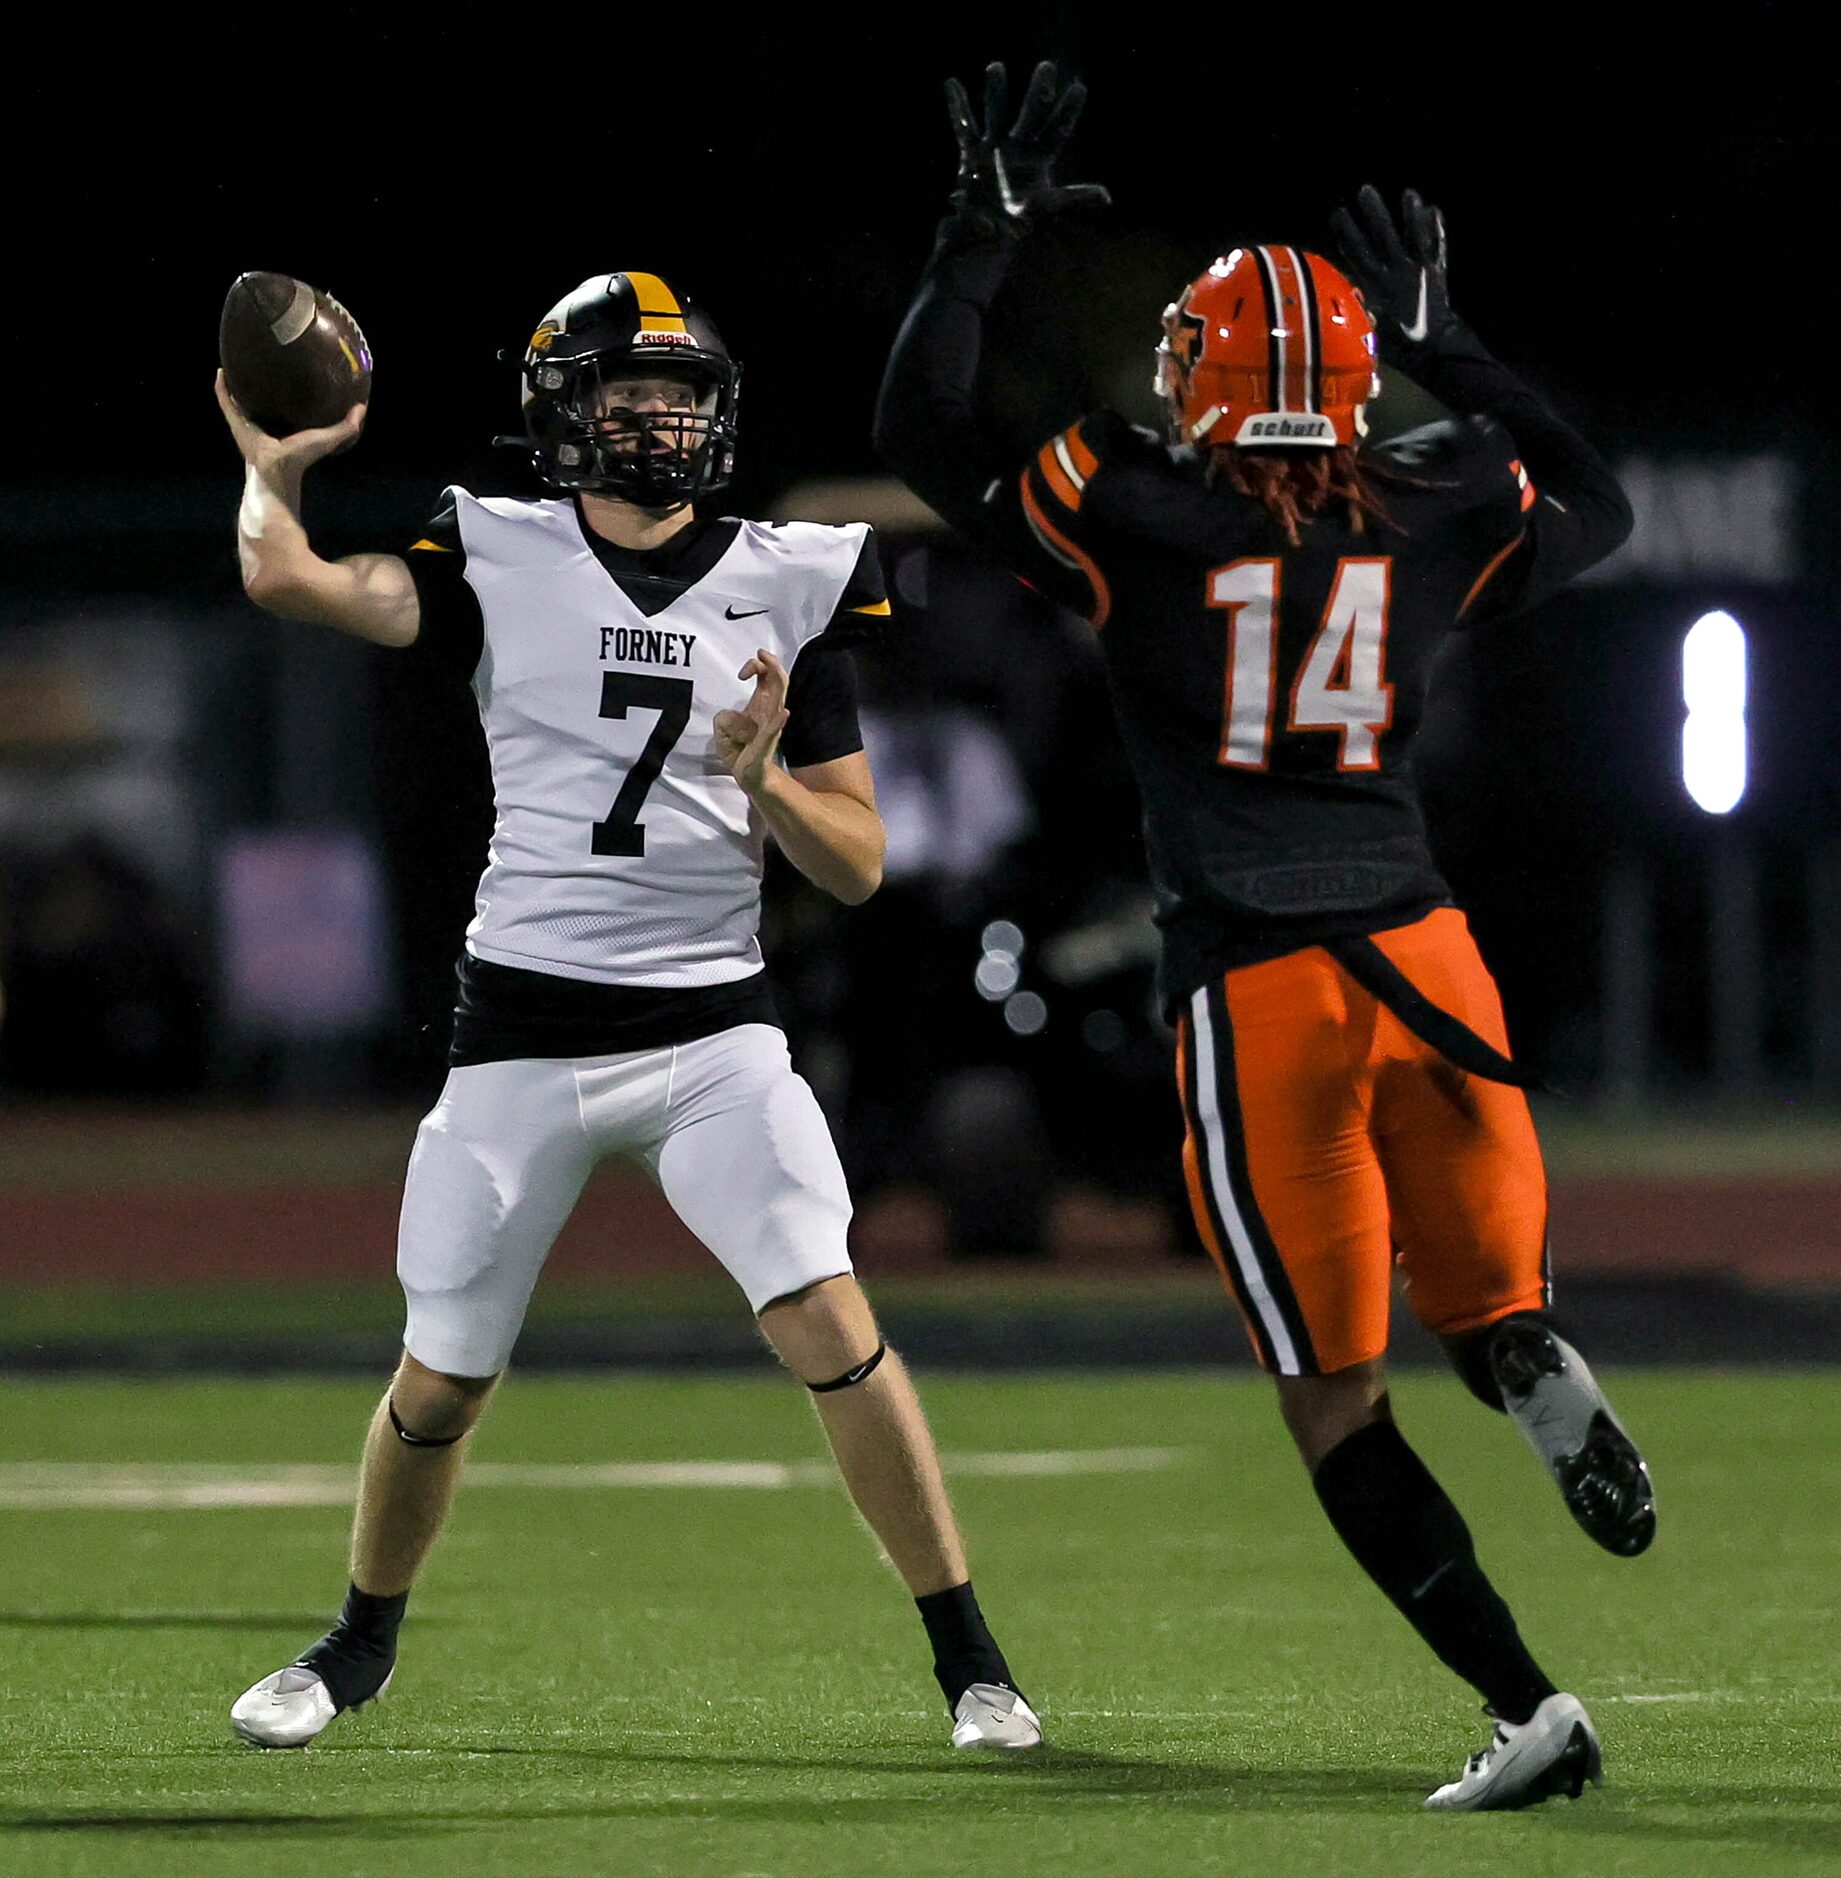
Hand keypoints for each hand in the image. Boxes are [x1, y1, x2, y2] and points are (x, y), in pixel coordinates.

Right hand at [215, 370, 365, 481]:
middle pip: (260, 401)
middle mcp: (263, 424)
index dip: (287, 393)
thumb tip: (362, 407)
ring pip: (239, 399)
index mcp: (284, 427)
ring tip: (236, 363)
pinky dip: (222, 388)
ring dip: (236, 384)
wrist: (276, 469)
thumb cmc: (302, 457)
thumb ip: (347, 426)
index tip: (290, 374)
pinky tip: (221, 370)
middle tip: (261, 363)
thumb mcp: (329, 437)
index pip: (285, 407)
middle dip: (259, 385)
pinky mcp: (235, 421)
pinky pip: (225, 401)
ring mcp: (246, 423)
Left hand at [713, 649, 789, 795]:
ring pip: (779, 699)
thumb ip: (724, 715)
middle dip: (772, 663)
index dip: (756, 665)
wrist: (748, 775)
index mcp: (761, 705)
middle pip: (779, 681)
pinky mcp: (766, 743)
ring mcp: (770, 726)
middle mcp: (769, 712)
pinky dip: (779, 720)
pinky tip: (784, 712)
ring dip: (777, 680)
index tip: (742, 673)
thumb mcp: (723, 727)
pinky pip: (774, 729)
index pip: (766, 675)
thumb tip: (728, 715)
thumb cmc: (740, 749)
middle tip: (760, 653)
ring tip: (773, 667)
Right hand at [944, 59, 1109, 235]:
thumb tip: (1108, 198)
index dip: (1068, 112)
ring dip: (995, 92)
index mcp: (1040, 159)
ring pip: (996, 114)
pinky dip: (957, 107)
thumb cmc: (1022, 221)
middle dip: (1038, 92)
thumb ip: (1077, 199)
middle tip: (1047, 67)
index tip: (1080, 88)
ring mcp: (995, 147)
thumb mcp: (1050, 208)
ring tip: (994, 67)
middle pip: (1031, 114)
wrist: (989, 234)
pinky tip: (951, 83)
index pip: (1059, 131)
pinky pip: (964, 127)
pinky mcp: (972, 154)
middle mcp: (1019, 147)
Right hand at [1329, 185, 1459, 359]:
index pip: (1357, 253)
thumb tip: (1344, 289)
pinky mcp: (1437, 272)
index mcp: (1377, 286)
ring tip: (1408, 193)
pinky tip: (1434, 210)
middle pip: (1383, 237)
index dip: (1347, 233)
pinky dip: (1436, 229)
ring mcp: (1420, 270)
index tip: (1338, 213)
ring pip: (1413, 236)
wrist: (1434, 350)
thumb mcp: (1369, 330)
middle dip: (1373, 213)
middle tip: (1365, 190)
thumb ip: (1358, 307)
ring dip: (1410, 214)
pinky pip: (1437, 246)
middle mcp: (1397, 272)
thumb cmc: (1398, 346)